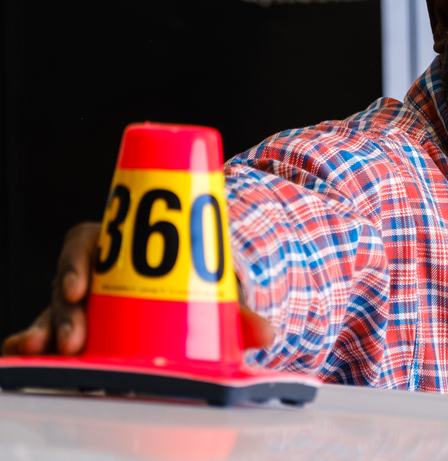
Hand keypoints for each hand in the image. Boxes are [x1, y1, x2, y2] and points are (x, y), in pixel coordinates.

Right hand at [2, 222, 273, 355]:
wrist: (189, 286)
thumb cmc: (193, 276)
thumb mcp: (210, 285)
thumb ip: (237, 311)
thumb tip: (268, 336)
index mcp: (115, 243)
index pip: (85, 242)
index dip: (77, 262)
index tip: (81, 286)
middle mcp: (92, 271)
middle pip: (66, 284)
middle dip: (66, 313)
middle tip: (76, 340)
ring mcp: (83, 302)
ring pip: (54, 313)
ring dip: (46, 333)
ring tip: (45, 355)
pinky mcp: (81, 327)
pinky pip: (50, 335)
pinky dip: (34, 346)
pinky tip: (21, 359)